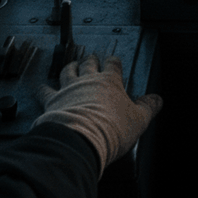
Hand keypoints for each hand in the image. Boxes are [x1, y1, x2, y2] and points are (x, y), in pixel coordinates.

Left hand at [33, 53, 162, 177]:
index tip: (114, 61)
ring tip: (71, 65)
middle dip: (91, 60)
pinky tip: (40, 87)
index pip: (113, 64)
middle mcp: (88, 81)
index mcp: (110, 82)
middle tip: (92, 58)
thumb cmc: (110, 129)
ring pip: (68, 71)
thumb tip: (157, 100)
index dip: (114, 61)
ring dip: (70, 67)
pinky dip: (42, 88)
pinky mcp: (52, 101)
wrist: (80, 139)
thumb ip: (148, 107)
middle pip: (89, 63)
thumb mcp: (138, 120)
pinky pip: (45, 90)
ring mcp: (68, 89)